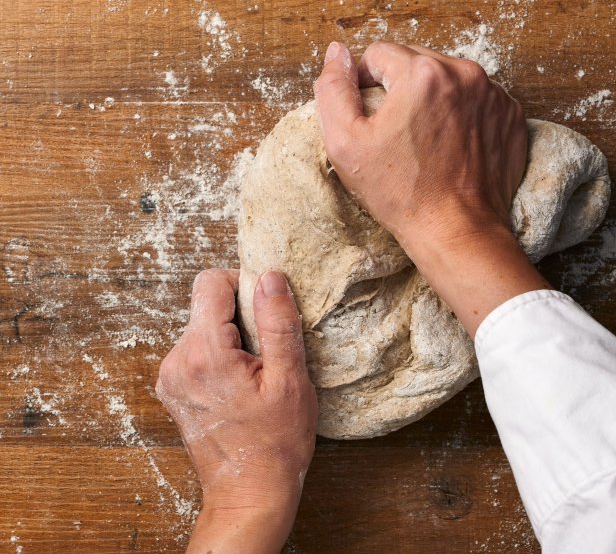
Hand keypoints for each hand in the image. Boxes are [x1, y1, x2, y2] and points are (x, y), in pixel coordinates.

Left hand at [155, 269, 316, 553]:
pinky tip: (242, 383)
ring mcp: (170, 376)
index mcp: (203, 354)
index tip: (266, 311)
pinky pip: (197, 349)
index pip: (210, 282)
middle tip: (268, 351)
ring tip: (257, 372)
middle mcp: (176, 361)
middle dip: (240, 316)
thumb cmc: (276, 443)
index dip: (242, 284)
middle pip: (206, 304)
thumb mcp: (289, 379)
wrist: (250, 493)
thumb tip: (270, 277)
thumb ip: (278, 323)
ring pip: (202, 326)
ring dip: (232, 336)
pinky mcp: (173, 388)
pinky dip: (220, 353)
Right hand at [315, 41, 525, 252]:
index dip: (364, 84)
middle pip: (415, 61)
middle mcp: (464, 72)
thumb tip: (336, 53)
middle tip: (396, 132)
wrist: (458, 231)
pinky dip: (461, 114)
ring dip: (432, 99)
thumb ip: (333, 89)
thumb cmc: (402, 193)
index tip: (370, 118)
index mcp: (422, 73)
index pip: (379, 54)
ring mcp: (493, 93)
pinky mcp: (511, 115)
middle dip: (400, 89)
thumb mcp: (346, 143)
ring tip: (425, 141)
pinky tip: (450, 146)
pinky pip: (475, 99)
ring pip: (447, 78)